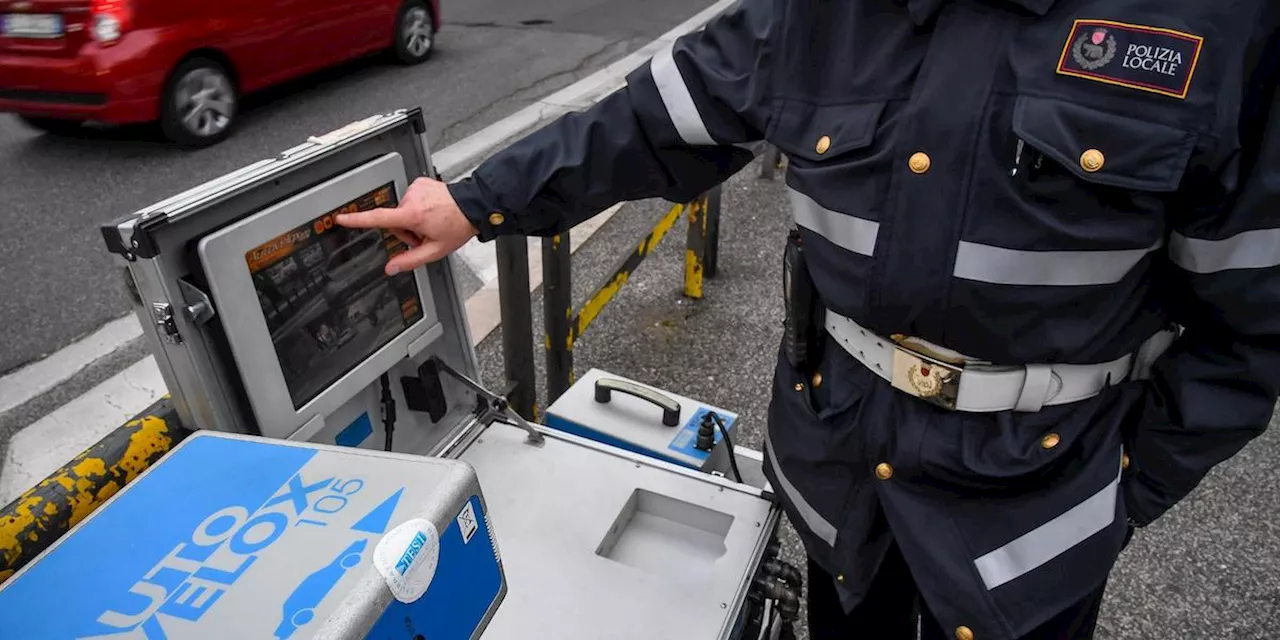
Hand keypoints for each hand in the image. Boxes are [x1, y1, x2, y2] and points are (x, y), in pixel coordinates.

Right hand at [335, 177, 478, 274]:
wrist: (474, 205)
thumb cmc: (457, 226)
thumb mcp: (435, 250)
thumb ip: (410, 260)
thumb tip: (391, 268)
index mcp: (413, 215)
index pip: (378, 218)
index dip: (358, 219)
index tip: (342, 218)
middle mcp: (411, 198)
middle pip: (394, 220)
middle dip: (405, 230)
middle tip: (424, 234)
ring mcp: (416, 188)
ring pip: (403, 210)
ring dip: (413, 219)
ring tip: (431, 222)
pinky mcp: (420, 182)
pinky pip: (411, 199)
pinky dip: (419, 207)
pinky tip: (432, 211)